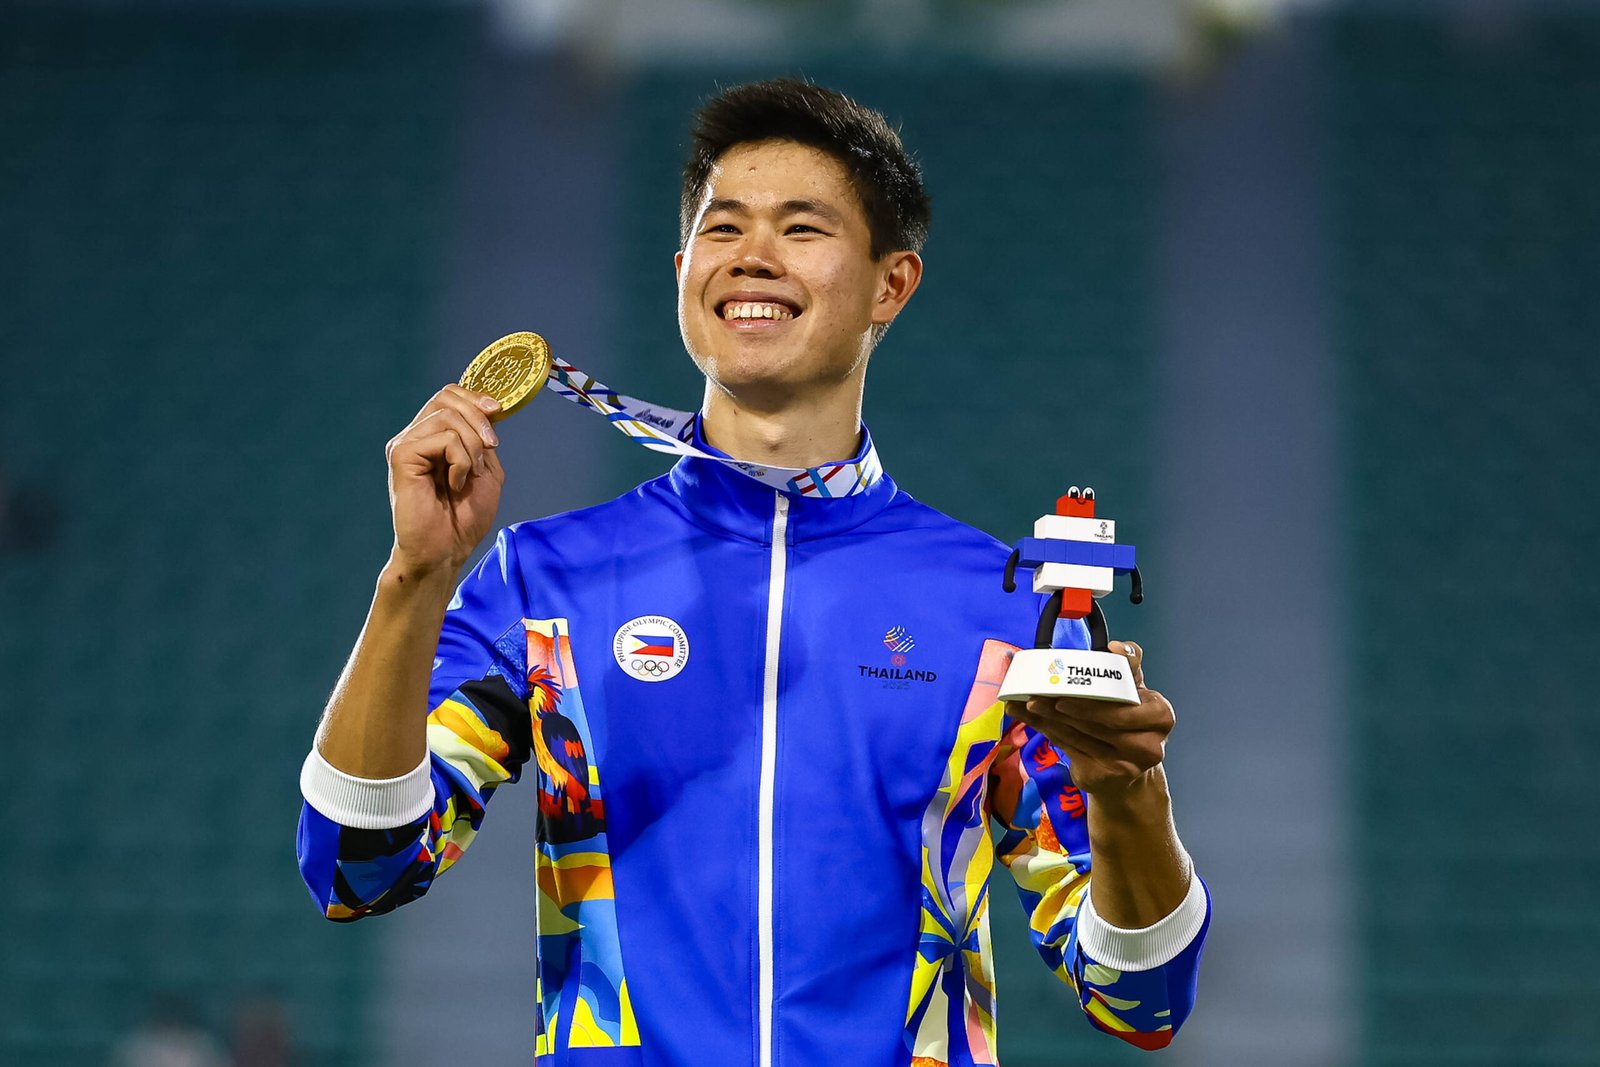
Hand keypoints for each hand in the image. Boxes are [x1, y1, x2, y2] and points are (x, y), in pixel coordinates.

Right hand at [385, 384, 504, 576]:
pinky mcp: (401, 455)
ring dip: (472, 446)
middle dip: (479, 418)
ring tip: (469, 475)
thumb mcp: (486, 470)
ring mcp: (406, 444)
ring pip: (448, 417)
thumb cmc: (463, 518)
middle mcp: (416, 436)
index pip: (448, 395)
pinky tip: (454, 483)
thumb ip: (483, 439)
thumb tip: (487, 409)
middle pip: (447, 397)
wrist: (445, 550)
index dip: (474, 396)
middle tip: (490, 447)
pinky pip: (443, 438)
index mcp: (433, 436)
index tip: (497, 411)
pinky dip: (460, 460)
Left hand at [1007, 640, 1174, 796]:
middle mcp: (1149, 744)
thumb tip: (1116, 646)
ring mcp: (1126, 765)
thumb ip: (1128, 666)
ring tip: (1029, 703)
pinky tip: (1031, 719)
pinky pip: (1070, 749)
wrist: (1128, 771)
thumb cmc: (1127, 722)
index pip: (1125, 703)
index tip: (1066, 690)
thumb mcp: (1132, 692)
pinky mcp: (1102, 776)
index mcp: (1160, 715)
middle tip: (1037, 695)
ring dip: (1050, 718)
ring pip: (1081, 734)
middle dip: (1065, 705)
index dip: (1095, 698)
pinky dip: (1047, 732)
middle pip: (1099, 720)